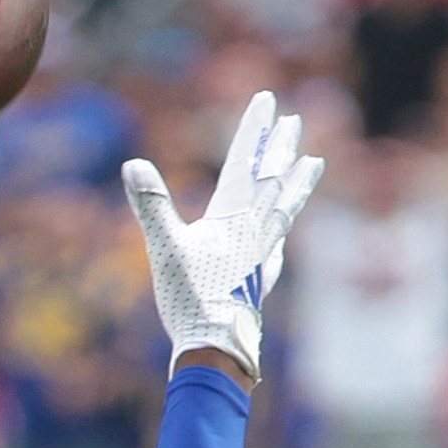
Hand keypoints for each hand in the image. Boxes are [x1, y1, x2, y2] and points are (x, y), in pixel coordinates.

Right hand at [123, 91, 323, 374]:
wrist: (216, 347)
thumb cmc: (190, 298)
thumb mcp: (164, 248)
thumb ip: (151, 205)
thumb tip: (132, 165)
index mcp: (232, 216)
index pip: (246, 162)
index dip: (254, 130)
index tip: (266, 100)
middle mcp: (253, 231)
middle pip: (272, 180)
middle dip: (281, 148)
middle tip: (294, 121)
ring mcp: (260, 256)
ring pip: (284, 209)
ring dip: (297, 184)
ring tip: (314, 164)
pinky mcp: (258, 281)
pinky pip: (277, 247)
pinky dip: (282, 233)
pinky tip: (282, 239)